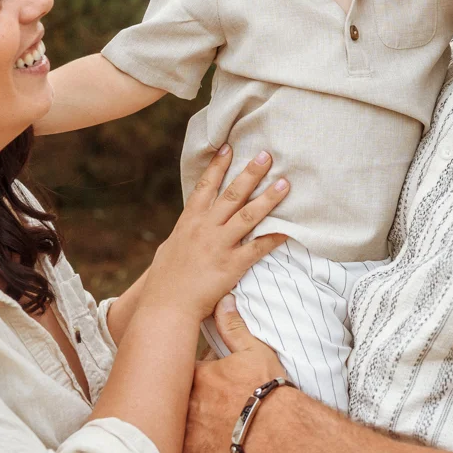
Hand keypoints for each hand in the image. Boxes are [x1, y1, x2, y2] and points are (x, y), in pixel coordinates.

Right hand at [142, 148, 289, 321]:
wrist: (166, 305)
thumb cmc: (163, 282)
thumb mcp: (168, 250)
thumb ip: (180, 236)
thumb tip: (183, 231)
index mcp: (189, 222)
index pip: (205, 187)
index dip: (218, 166)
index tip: (229, 147)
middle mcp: (205, 228)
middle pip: (232, 194)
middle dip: (250, 173)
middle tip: (267, 155)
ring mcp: (219, 245)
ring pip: (248, 215)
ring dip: (268, 198)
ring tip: (285, 184)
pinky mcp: (231, 265)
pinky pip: (258, 248)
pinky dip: (274, 237)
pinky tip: (289, 229)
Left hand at [180, 296, 290, 452]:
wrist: (278, 428)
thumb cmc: (268, 390)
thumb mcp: (254, 351)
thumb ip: (234, 327)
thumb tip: (223, 300)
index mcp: (195, 376)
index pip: (170, 373)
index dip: (175, 382)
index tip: (182, 389)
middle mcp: (183, 403)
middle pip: (163, 407)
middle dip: (168, 413)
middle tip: (176, 419)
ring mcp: (184, 433)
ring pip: (165, 438)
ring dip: (172, 443)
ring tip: (178, 447)